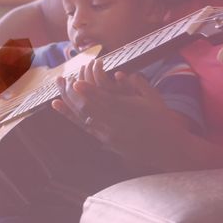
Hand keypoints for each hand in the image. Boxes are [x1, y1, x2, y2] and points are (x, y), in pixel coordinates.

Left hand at [52, 60, 192, 169]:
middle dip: (72, 95)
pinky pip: (86, 128)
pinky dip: (72, 118)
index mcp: (128, 112)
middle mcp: (116, 124)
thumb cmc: (163, 121)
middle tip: (60, 81)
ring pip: (84, 119)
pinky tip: (61, 109)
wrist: (167, 149)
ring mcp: (110, 135)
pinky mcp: (107, 142)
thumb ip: (138, 84)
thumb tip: (119, 73)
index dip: (89, 91)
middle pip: (89, 109)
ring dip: (68, 106)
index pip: (104, 100)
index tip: (76, 82)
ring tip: (55, 96)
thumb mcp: (154, 99)